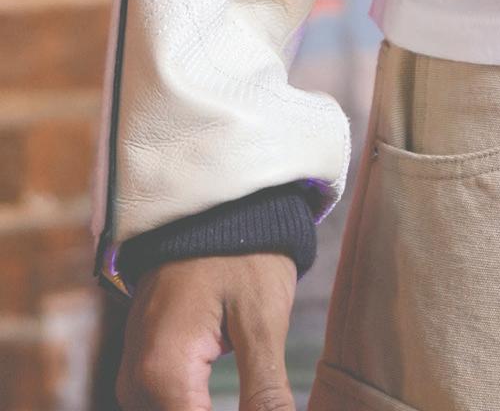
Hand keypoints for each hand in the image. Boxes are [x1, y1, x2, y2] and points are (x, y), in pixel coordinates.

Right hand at [116, 251, 297, 409]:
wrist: (216, 207)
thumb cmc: (244, 253)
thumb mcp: (263, 321)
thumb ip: (265, 393)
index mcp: (163, 371)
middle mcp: (137, 380)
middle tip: (266, 398)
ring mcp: (135, 375)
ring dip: (202, 410)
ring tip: (254, 396)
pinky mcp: (144, 368)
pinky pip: (163, 407)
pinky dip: (193, 408)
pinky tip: (222, 402)